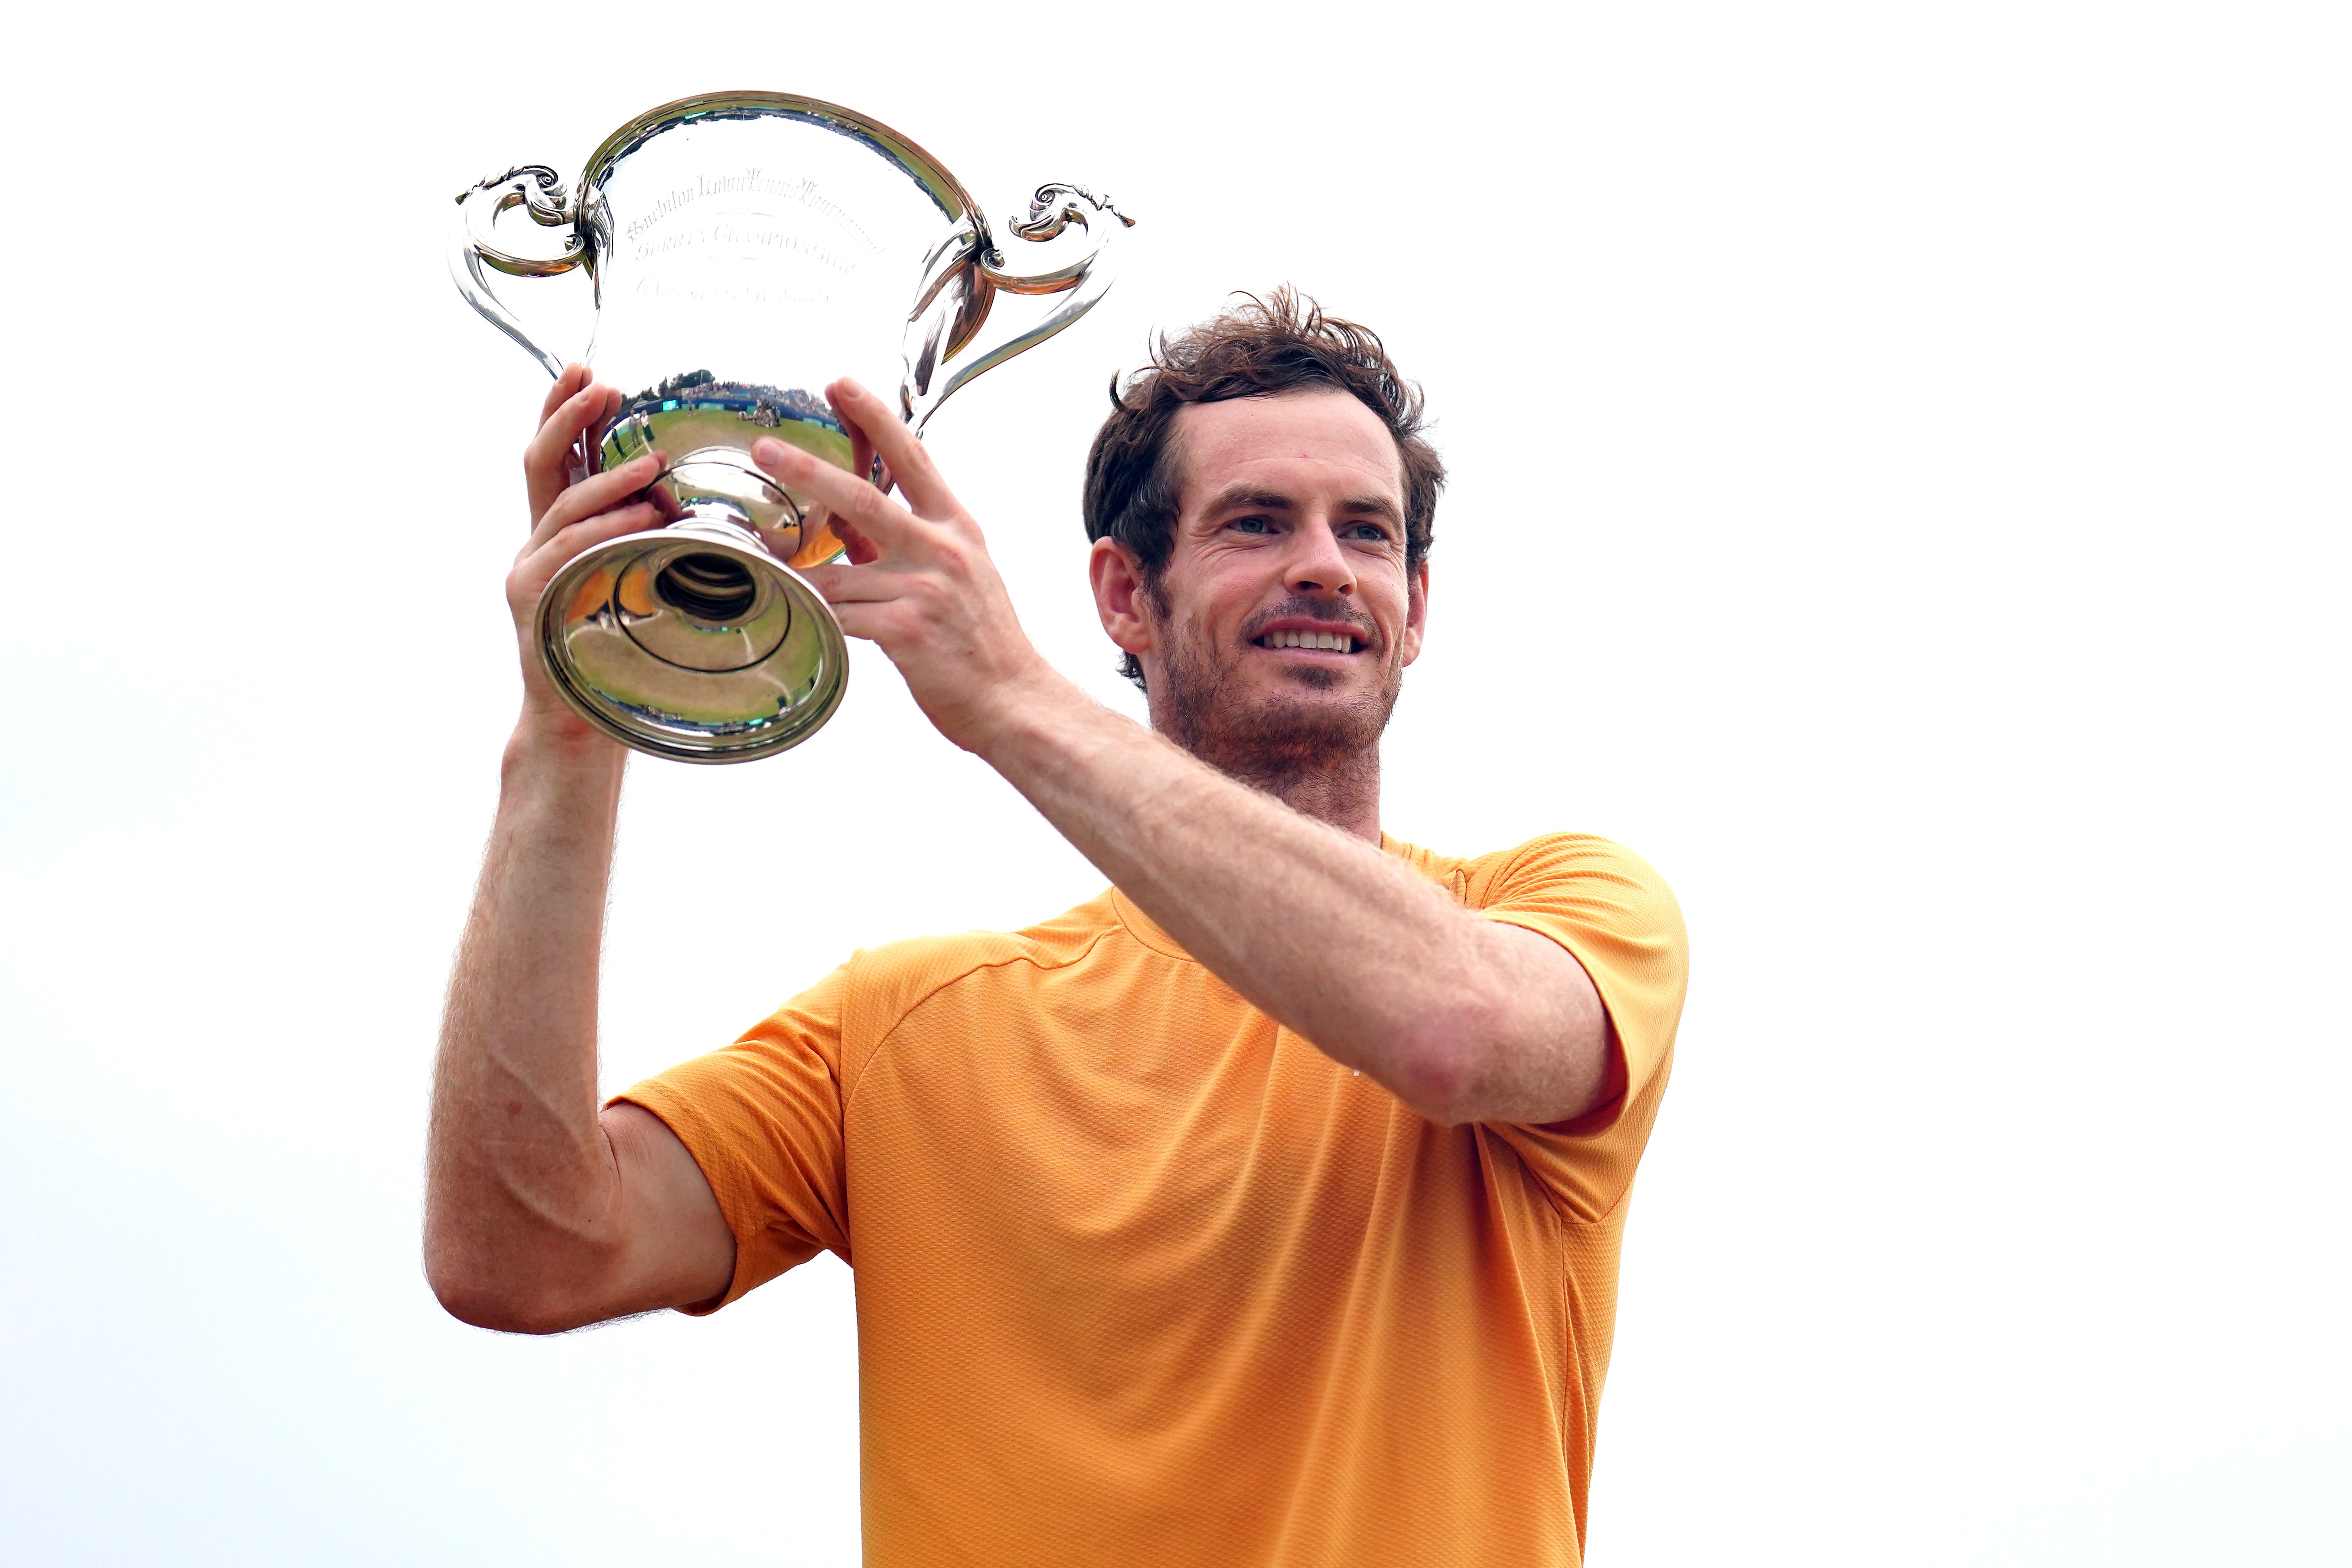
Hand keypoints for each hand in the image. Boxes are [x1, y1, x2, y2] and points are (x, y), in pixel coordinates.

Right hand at [506, 365, 666, 754]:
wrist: (582, 724)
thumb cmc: (624, 654)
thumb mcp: (644, 582)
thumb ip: (655, 540)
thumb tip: (696, 500)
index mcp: (565, 531)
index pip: (558, 457)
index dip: (566, 411)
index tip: (590, 371)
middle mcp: (539, 541)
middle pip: (540, 462)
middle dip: (567, 417)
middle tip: (599, 384)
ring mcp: (529, 568)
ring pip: (559, 505)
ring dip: (607, 479)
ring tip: (651, 463)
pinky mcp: (532, 600)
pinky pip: (567, 552)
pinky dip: (606, 531)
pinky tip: (641, 519)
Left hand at [753, 378, 1057, 752]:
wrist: (1015, 700)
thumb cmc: (984, 642)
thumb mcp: (957, 575)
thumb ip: (902, 544)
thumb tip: (845, 523)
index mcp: (956, 528)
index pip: (911, 458)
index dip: (875, 418)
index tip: (842, 385)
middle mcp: (941, 550)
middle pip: (862, 498)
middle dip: (808, 470)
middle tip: (766, 448)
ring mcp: (924, 589)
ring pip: (837, 576)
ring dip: (808, 585)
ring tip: (787, 586)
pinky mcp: (906, 630)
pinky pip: (840, 617)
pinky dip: (818, 619)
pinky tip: (807, 622)